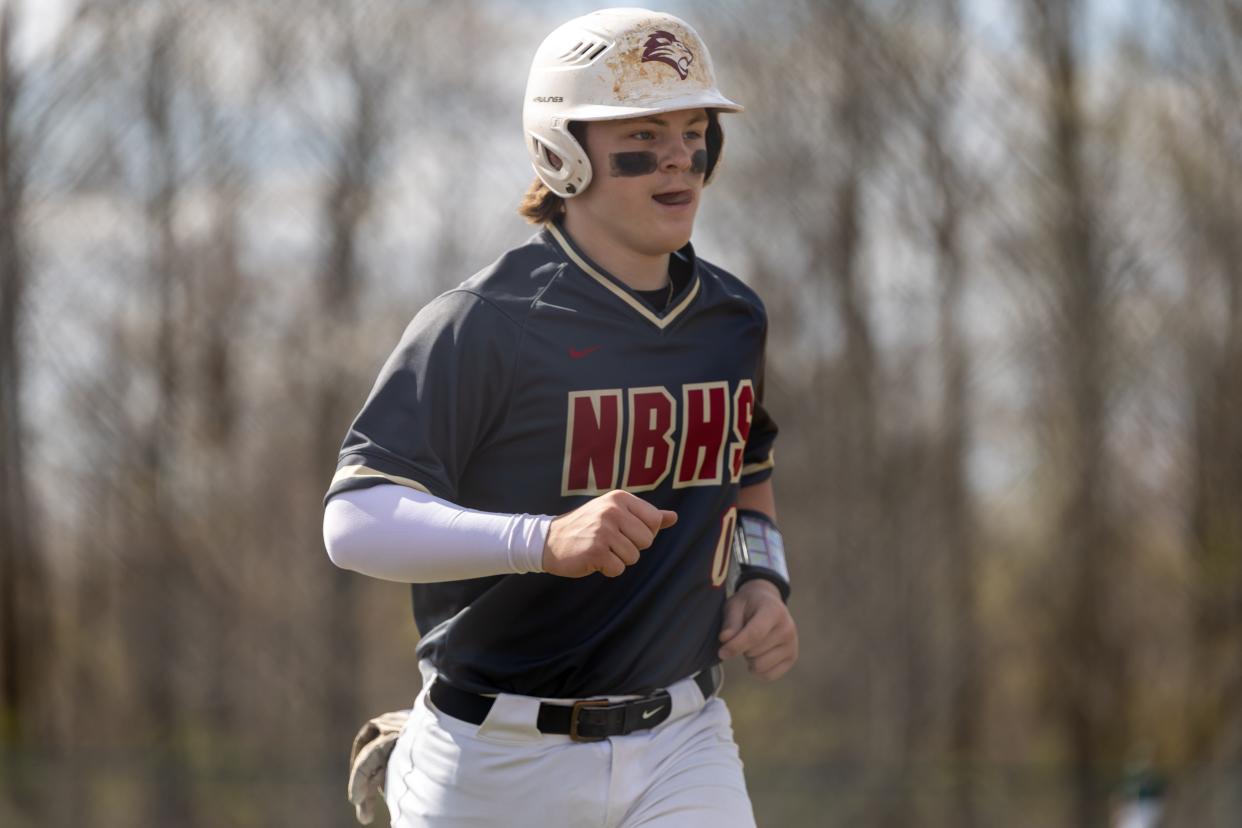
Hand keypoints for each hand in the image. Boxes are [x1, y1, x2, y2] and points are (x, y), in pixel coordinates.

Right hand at [543, 490, 677, 577]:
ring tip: (599, 549)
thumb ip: (646, 515)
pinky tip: (593, 559)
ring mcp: (603, 531)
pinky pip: (618, 569)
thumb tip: (674, 517)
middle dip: (631, 547)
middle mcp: (612, 511)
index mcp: (620, 498)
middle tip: (608, 542)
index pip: (654, 521)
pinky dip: (607, 569)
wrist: (549, 540)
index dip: (643, 532)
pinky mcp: (595, 551)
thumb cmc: (587, 527)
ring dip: (618, 559)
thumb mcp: (615, 513)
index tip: (623, 530)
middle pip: (646, 541)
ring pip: (633, 557)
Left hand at [718, 579, 797, 680]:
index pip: (755, 634)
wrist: (767, 603)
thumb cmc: (748, 605)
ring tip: (751, 644)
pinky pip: (768, 675)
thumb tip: (725, 639)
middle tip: (742, 636)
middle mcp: (787, 628)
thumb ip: (730, 622)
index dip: (736, 646)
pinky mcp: (792, 657)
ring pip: (760, 666)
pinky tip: (756, 657)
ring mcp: (792, 644)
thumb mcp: (734, 605)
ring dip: (749, 659)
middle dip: (741, 648)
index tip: (721, 652)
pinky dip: (757, 671)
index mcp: (773, 611)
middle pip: (754, 652)